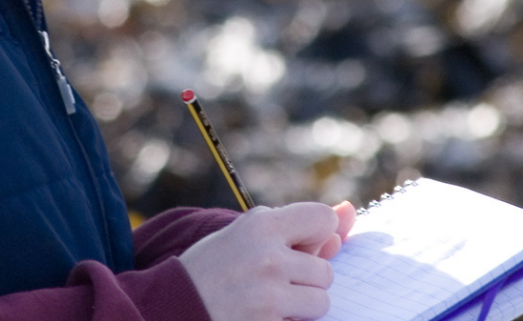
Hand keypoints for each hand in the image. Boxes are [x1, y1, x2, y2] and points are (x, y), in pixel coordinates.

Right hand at [177, 201, 355, 320]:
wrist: (172, 305)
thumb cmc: (214, 267)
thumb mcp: (249, 235)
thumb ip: (301, 227)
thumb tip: (350, 211)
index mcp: (261, 223)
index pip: (325, 219)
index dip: (316, 236)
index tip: (295, 246)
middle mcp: (268, 255)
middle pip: (326, 270)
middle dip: (305, 279)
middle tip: (267, 280)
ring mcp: (269, 293)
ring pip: (321, 301)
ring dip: (300, 305)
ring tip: (265, 299)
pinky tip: (258, 315)